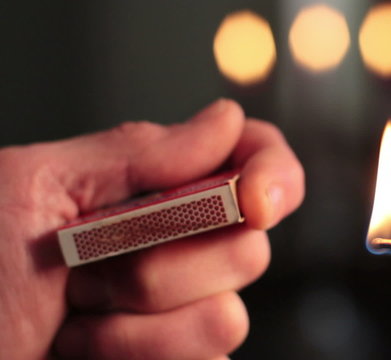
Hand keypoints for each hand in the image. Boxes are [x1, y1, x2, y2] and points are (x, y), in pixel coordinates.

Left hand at [0, 99, 303, 358]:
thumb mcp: (36, 186)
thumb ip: (137, 151)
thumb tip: (227, 121)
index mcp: (157, 187)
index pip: (254, 161)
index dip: (272, 173)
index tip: (253, 200)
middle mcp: (182, 244)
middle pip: (249, 247)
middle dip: (164, 261)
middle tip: (89, 262)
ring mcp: (183, 309)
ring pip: (227, 316)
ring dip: (139, 322)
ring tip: (77, 315)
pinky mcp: (179, 358)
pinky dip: (139, 356)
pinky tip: (89, 351)